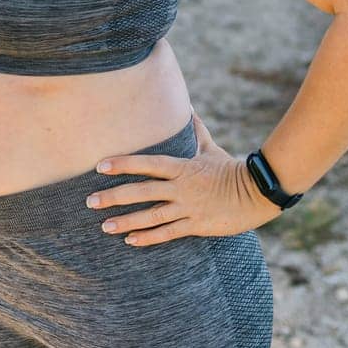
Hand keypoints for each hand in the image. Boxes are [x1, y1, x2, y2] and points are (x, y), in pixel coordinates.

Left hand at [85, 111, 282, 247]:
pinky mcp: (197, 225)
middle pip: (142, 191)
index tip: (100, 165)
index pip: (147, 163)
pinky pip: (168, 232)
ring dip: (126, 220)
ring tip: (104, 226)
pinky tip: (130, 240)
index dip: (123, 164)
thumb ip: (195, 131)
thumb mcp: (210, 148)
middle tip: (90, 201)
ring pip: (151, 215)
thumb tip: (186, 107)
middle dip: (114, 196)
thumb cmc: (231, 168)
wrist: (257, 192)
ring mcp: (188, 207)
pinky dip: (148, 237)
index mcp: (183, 167)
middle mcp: (181, 187)